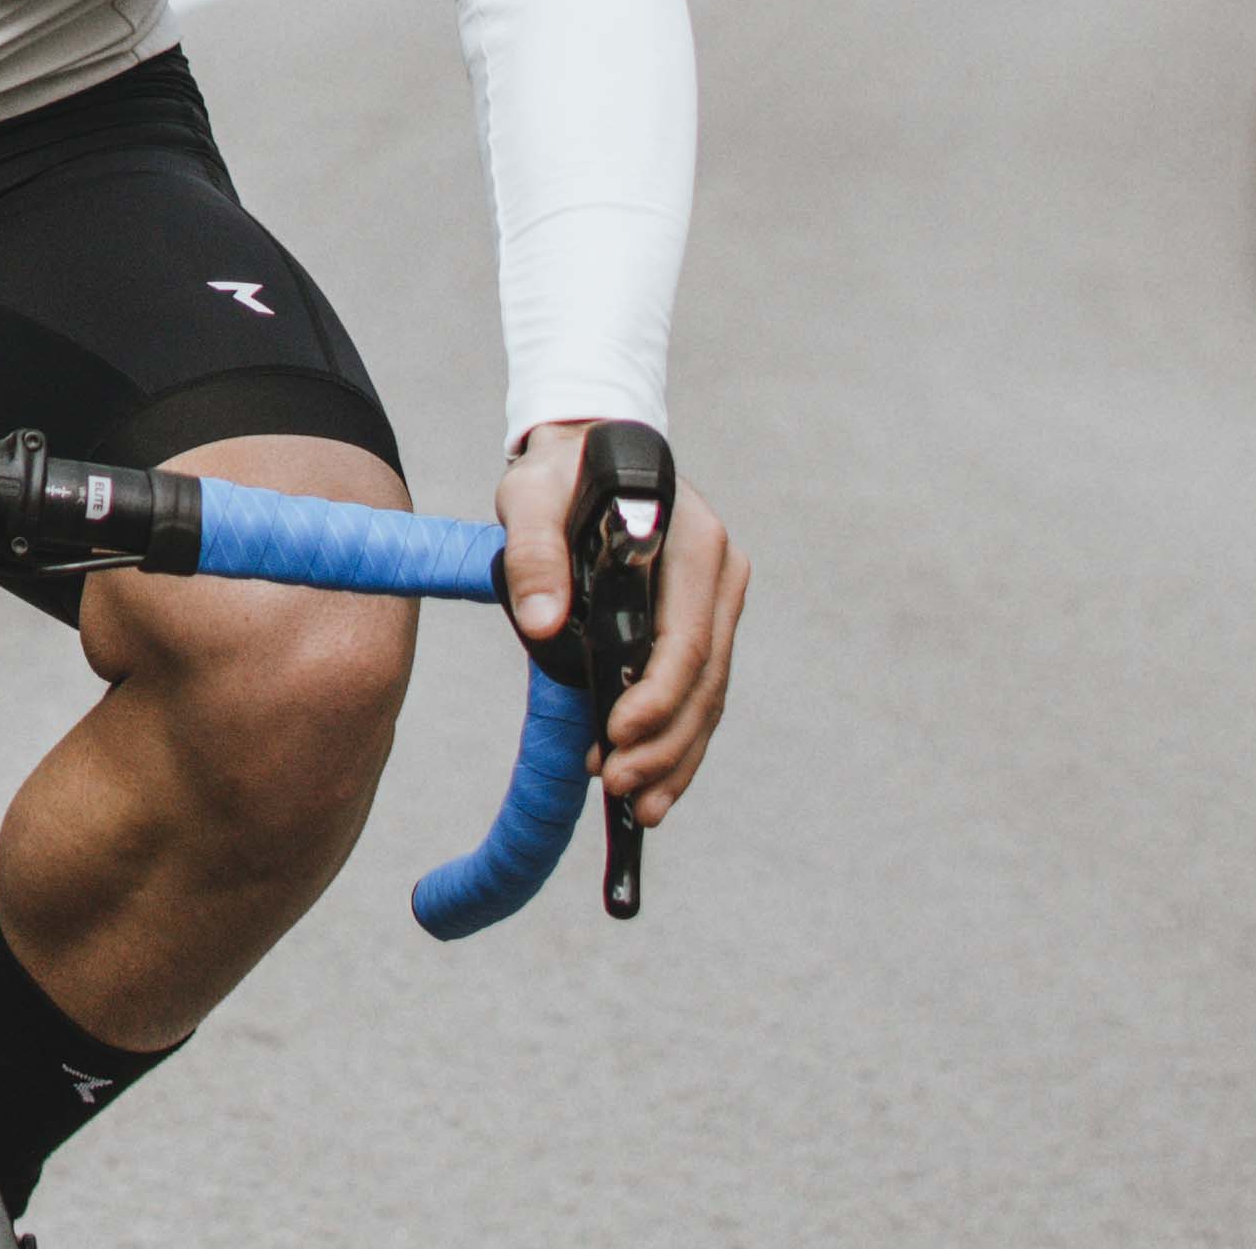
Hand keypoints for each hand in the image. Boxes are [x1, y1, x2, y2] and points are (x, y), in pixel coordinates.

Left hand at [494, 424, 746, 828]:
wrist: (589, 449)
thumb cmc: (562, 471)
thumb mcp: (534, 494)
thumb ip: (535, 553)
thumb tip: (543, 627)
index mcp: (694, 542)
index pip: (687, 639)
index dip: (657, 697)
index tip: (619, 737)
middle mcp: (721, 574)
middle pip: (705, 680)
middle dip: (665, 742)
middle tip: (621, 787)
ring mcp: (718, 601)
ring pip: (708, 696)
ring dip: (677, 755)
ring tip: (642, 806)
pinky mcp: (704, 621)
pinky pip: (699, 690)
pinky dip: (679, 738)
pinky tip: (655, 782)